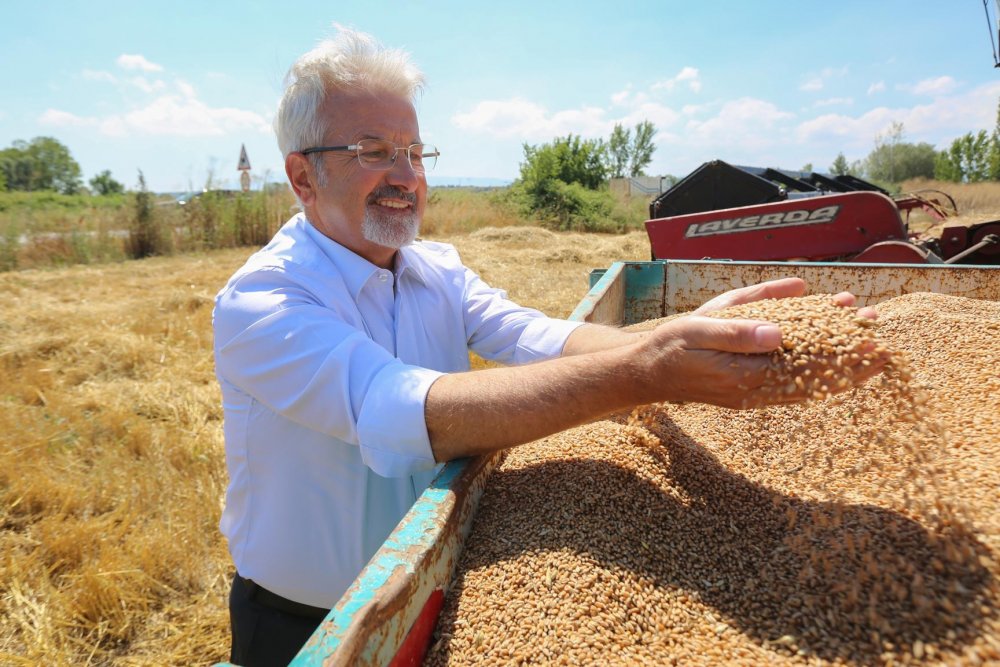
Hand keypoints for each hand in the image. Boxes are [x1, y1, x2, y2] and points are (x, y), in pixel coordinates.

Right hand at [640, 278, 885, 408]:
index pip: (805, 366)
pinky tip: (833, 361)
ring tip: (865, 342)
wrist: (646, 373)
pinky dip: (816, 373)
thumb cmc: (671, 346)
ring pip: (805, 383)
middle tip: (881, 337)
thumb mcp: (699, 328)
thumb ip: (737, 331)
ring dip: (836, 364)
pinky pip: (790, 386)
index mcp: (744, 375)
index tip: (871, 339)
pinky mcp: (749, 392)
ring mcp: (752, 394)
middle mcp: (754, 390)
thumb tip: (779, 332)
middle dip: (848, 359)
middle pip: (813, 378)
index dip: (841, 354)